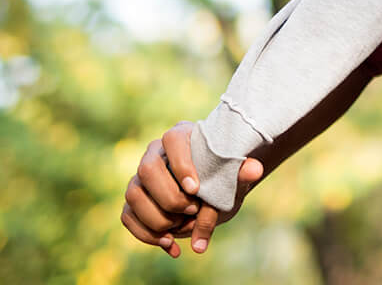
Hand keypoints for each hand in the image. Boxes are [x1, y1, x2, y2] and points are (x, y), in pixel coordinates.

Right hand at [120, 120, 264, 257]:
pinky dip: (146, 234)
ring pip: (133, 194)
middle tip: (192, 209)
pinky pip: (127, 217)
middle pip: (147, 169)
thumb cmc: (222, 179)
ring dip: (157, 217)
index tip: (196, 188)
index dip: (181, 163)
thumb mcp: (233, 178)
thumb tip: (255, 170)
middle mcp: (154, 154)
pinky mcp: (134, 201)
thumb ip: (241, 174)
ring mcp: (139, 178)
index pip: (172, 139)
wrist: (212, 194)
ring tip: (181, 227)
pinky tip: (170, 244)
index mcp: (180, 137)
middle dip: (169, 196)